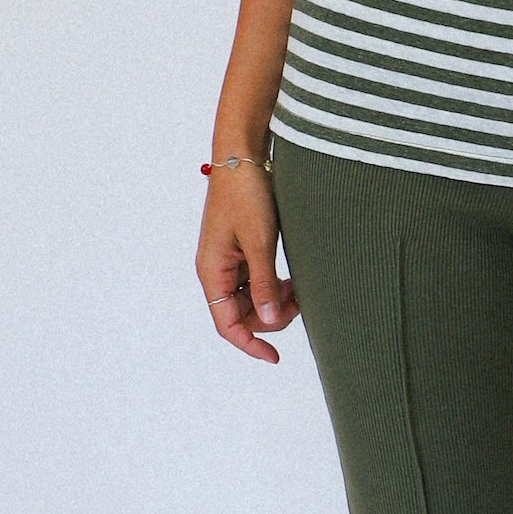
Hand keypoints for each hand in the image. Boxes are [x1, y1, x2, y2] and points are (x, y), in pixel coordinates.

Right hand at [196, 163, 299, 362]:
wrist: (244, 156)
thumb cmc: (246, 194)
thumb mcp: (260, 241)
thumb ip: (264, 282)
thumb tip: (269, 320)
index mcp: (212, 272)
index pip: (227, 325)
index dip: (250, 344)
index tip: (274, 357)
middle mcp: (217, 271)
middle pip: (241, 315)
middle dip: (270, 317)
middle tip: (300, 303)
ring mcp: (229, 261)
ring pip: (252, 300)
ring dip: (275, 301)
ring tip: (299, 289)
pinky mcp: (241, 250)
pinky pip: (257, 281)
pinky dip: (275, 285)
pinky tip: (293, 279)